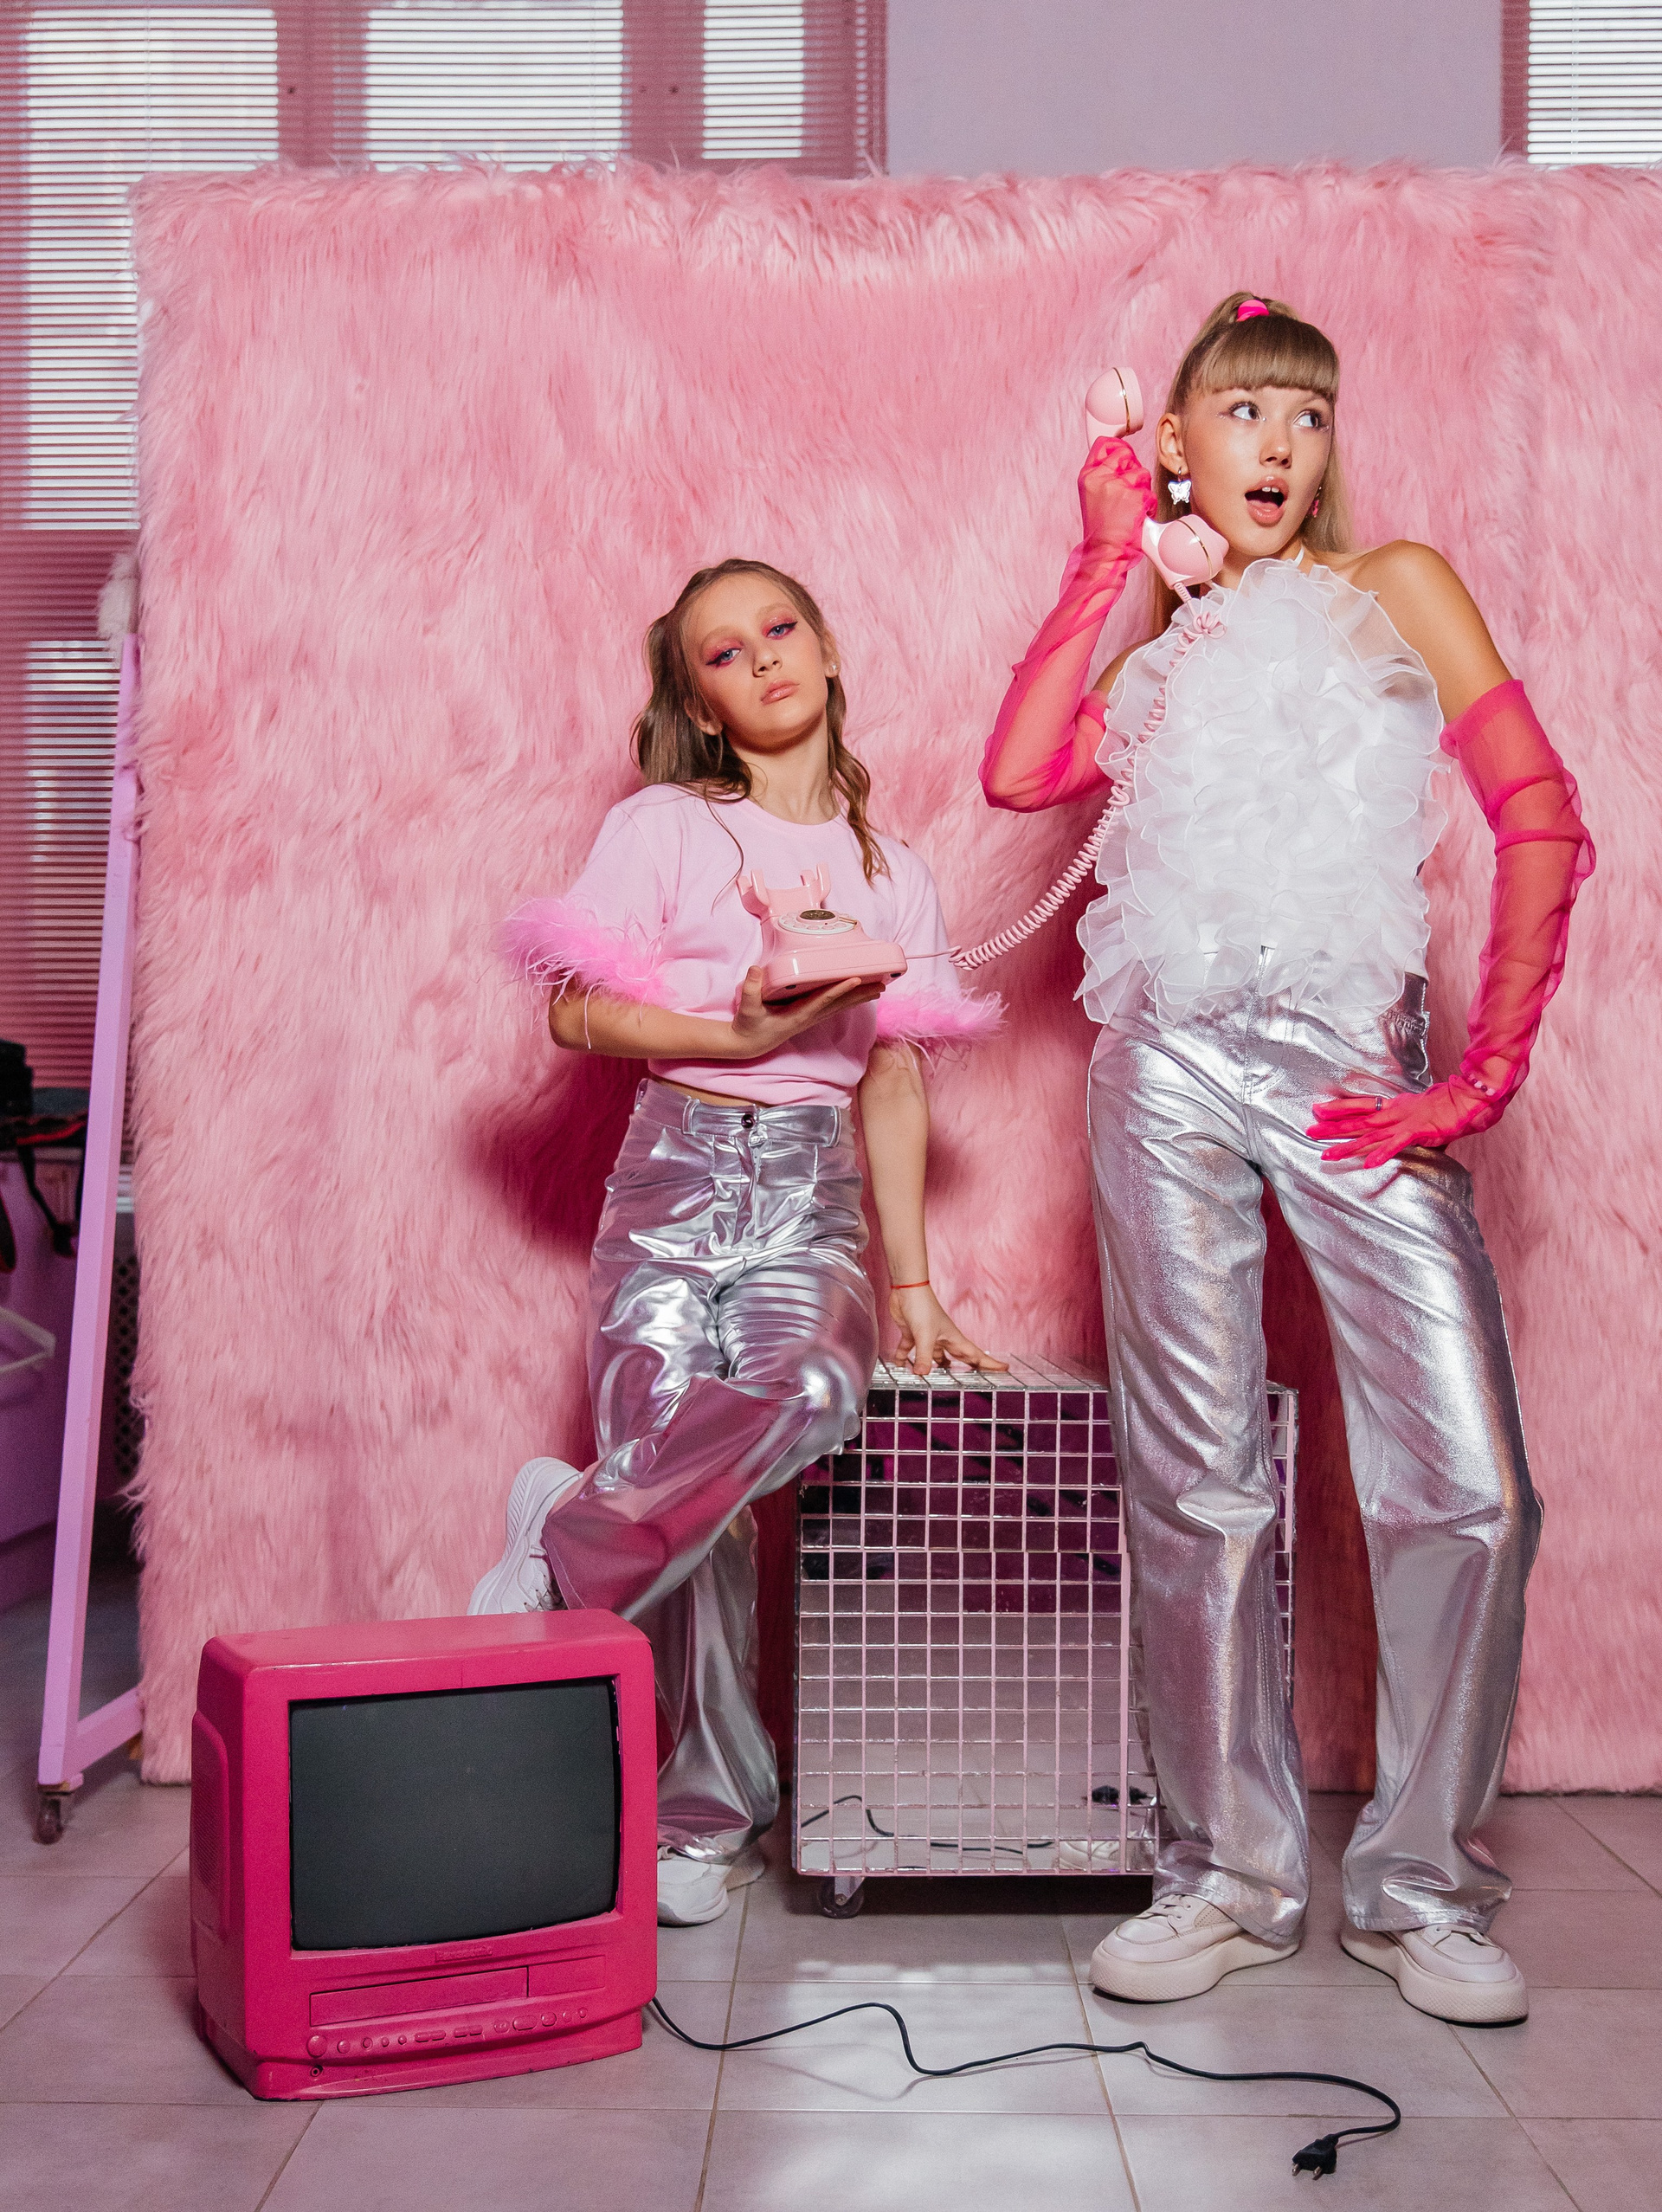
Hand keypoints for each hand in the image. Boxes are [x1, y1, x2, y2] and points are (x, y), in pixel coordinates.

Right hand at [723, 968, 885, 1060]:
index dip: (840, 990)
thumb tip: (755, 969)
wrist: (747, 1044)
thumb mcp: (746, 1008)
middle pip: (839, 1004)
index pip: (823, 1000)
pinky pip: (832, 1006)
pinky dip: (846, 999)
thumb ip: (750, 989)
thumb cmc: (748, 1026)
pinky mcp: (807, 1016)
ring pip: (839, 1006)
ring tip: (878, 989)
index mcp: (796, 1015)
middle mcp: (808, 1017)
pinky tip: (857, 995)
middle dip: (860, 994)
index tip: (856, 979)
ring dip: (859, 998)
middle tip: (881, 985)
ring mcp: (809, 1018)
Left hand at [889, 1285, 1008, 1374]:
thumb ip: (924, 1357)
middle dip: (965, 1369)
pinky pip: (908, 1349)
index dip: (990, 1363)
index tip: (1004, 1368)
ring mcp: (927, 1336)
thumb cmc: (922, 1307)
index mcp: (953, 1338)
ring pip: (932, 1356)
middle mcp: (943, 1338)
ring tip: (931, 1381)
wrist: (907, 1289)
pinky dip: (904, 1358)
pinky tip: (899, 1366)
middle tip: (972, 1381)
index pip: (975, 1354)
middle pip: (957, 1358)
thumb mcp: (925, 1336)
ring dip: (930, 1367)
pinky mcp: (912, 1333)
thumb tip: (922, 1375)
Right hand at [1079, 437, 1155, 560]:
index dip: (1117, 448)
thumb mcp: (1092, 497)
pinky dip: (1149, 505)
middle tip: (1128, 490)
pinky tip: (1138, 515)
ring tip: (1132, 506)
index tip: (1123, 456)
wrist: (1104, 551)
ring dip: (1142, 489)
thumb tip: (1120, 459)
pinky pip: (1150, 492)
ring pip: (1142, 473)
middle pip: (1127, 454)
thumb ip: (1102, 477)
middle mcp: (1100, 478)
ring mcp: (1117, 486)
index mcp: (1088, 477)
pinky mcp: (1134, 496)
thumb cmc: (1101, 529)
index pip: (1103, 446)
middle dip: (1132, 470)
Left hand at [1308, 1076, 1502, 1167]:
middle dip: (1333, 1127)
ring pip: (1370, 1135)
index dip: (1340, 1108)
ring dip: (1348, 1145)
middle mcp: (1395, 1113)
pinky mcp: (1419, 1132)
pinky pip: (1397, 1145)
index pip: (1362, 1106)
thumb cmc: (1450, 1106)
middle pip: (1358, 1120)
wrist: (1472, 1099)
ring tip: (1328, 1154)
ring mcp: (1405, 1122)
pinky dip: (1382, 1154)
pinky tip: (1367, 1163)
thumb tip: (1404, 1136)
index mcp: (1396, 1106)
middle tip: (1309, 1131)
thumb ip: (1410, 1126)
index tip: (1318, 1110)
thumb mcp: (1423, 1115)